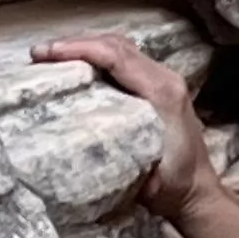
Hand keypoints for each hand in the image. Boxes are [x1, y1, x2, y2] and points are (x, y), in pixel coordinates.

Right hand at [35, 31, 213, 220]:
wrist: (198, 193)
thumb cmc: (173, 188)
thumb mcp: (146, 174)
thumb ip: (120, 151)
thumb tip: (79, 133)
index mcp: (163, 93)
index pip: (116, 56)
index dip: (79, 49)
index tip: (46, 56)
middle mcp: (165, 79)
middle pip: (115, 44)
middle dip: (75, 44)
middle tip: (40, 55)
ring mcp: (163, 80)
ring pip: (120, 48)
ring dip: (85, 47)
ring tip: (52, 57)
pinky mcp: (158, 86)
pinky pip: (124, 60)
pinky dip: (97, 57)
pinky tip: (76, 66)